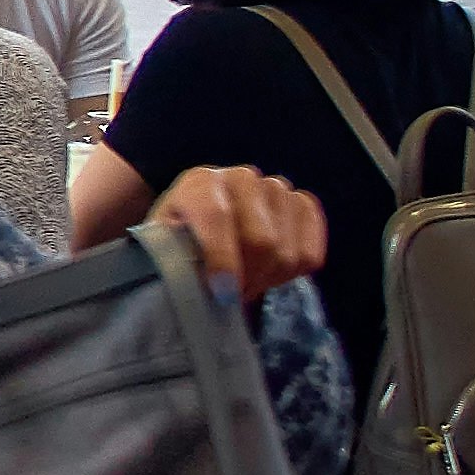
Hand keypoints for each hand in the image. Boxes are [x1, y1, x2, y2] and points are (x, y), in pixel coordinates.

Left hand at [137, 164, 331, 302]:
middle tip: (231, 296)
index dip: (222, 259)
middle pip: (262, 241)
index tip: (223, 293)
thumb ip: (173, 257)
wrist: (204, 219)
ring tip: (245, 283)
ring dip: (267, 280)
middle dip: (247, 279)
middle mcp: (242, 177)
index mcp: (200, 183)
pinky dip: (291, 275)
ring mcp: (277, 189)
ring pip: (289, 253)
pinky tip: (267, 273)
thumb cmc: (179, 238)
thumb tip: (190, 283)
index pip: (217, 217)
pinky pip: (311, 253)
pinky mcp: (303, 205)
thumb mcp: (163, 245)